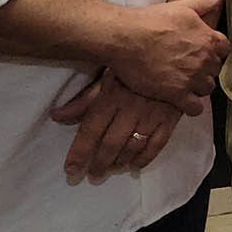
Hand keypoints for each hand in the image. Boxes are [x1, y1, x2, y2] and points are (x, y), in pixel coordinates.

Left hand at [50, 71, 184, 180]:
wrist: (174, 56)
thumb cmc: (135, 66)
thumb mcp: (107, 78)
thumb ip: (84, 100)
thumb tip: (57, 116)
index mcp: (112, 97)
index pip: (91, 129)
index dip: (79, 152)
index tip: (71, 169)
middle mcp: (132, 108)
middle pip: (112, 143)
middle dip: (100, 162)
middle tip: (93, 175)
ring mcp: (153, 114)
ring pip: (133, 146)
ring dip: (120, 162)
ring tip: (112, 168)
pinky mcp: (171, 117)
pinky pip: (158, 144)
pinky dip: (146, 158)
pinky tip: (136, 165)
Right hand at [108, 0, 228, 111]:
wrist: (125, 38)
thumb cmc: (151, 21)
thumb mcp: (182, 6)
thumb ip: (205, 1)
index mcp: (208, 39)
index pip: (225, 50)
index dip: (215, 52)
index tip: (206, 53)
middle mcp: (203, 59)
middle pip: (215, 70)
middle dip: (206, 70)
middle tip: (192, 69)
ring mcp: (191, 78)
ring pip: (207, 88)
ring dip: (199, 87)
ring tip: (187, 84)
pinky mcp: (175, 94)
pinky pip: (194, 108)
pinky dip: (192, 107)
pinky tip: (184, 102)